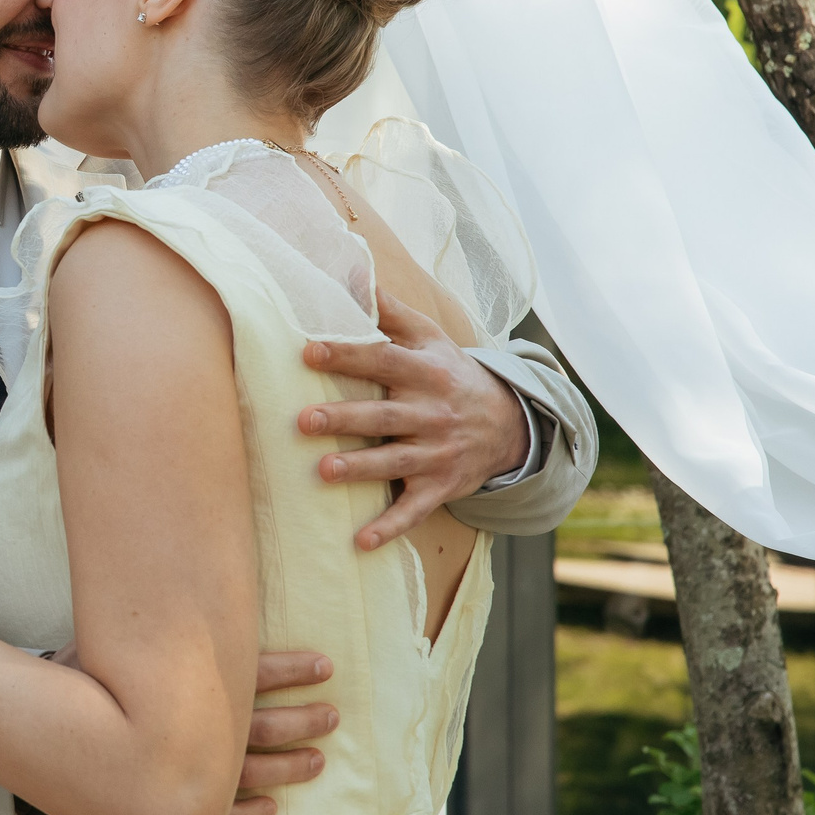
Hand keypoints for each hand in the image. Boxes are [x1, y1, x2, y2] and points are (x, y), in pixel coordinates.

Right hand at [49, 645, 335, 814]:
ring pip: (249, 774)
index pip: (253, 675)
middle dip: (301, 721)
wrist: (37, 727)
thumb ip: (164, 627)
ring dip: (287, 766)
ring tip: (319, 761)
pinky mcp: (168, 806)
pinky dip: (246, 813)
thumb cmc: (80, 673)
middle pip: (261, 728)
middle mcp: (192, 734)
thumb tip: (203, 577)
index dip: (290, 670)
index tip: (324, 665)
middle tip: (333, 716)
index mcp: (187, 687)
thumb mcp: (120, 642)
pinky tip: (272, 809)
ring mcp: (183, 776)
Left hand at [296, 294, 527, 551]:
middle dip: (345, 419)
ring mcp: (437, 453)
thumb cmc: (452, 374)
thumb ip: (388, 311)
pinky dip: (390, 527)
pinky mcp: (441, 486)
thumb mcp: (431, 338)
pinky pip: (414, 509)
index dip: (346, 356)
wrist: (510, 424)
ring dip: (360, 469)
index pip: (382, 360)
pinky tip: (360, 543)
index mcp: (425, 373)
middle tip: (303, 420)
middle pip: (384, 416)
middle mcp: (431, 413)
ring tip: (323, 472)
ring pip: (395, 462)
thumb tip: (350, 272)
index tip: (308, 351)